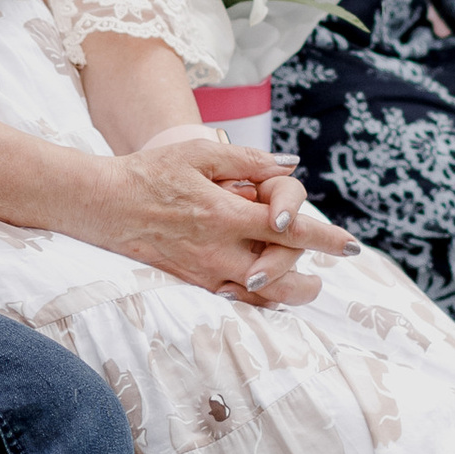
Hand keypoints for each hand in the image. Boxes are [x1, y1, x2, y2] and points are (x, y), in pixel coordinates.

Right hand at [79, 136, 355, 305]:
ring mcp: (203, 271)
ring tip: (305, 289)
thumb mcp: (199, 154)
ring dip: (287, 295)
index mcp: (225, 213)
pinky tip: (264, 292)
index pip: (289, 229)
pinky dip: (255, 299)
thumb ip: (247, 160)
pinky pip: (232, 299)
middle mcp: (218, 249)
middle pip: (280, 274)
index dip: (325, 238)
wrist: (102, 205)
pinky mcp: (189, 282)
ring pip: (258, 295)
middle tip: (325, 276)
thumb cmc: (150, 172)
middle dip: (309, 278)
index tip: (352, 245)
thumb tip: (290, 166)